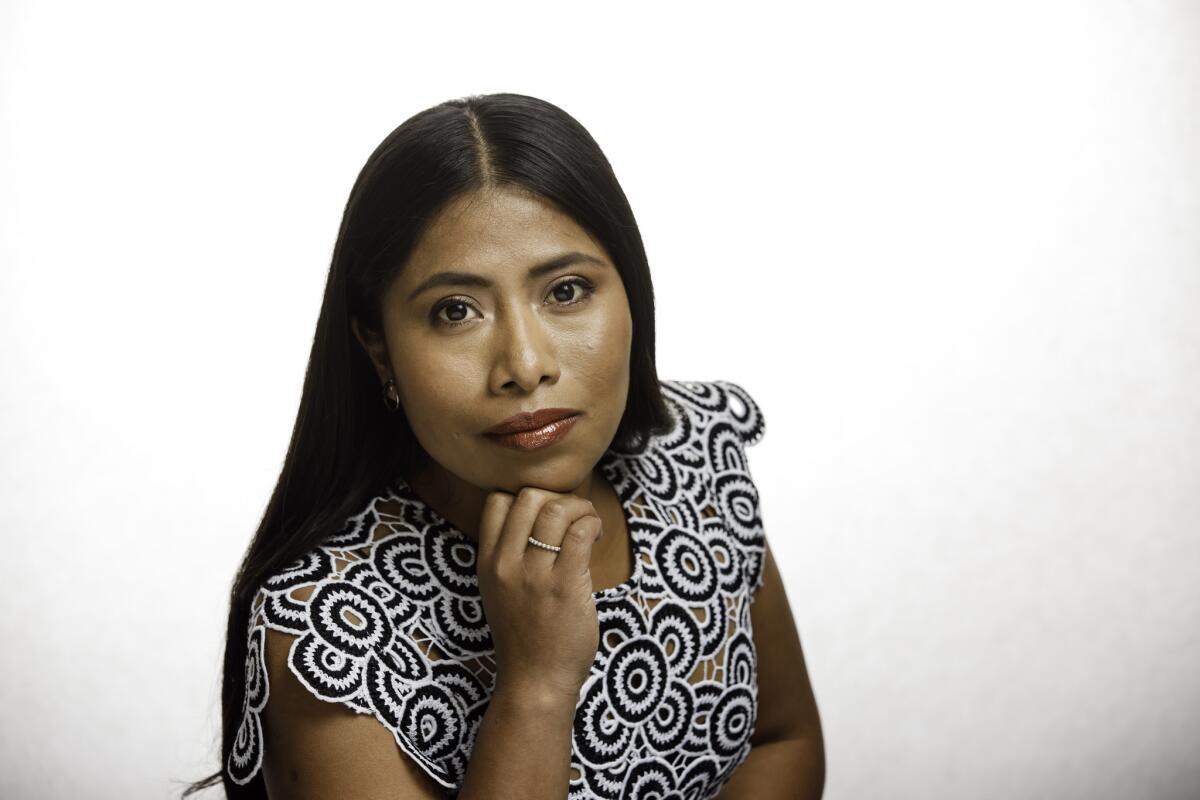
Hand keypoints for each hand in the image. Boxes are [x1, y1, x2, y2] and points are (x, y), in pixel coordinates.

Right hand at [474, 487, 603, 703]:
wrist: (534, 683)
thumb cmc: (524, 638)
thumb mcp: (499, 591)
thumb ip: (509, 556)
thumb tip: (541, 516)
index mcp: (487, 563)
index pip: (498, 502)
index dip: (527, 498)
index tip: (546, 514)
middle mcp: (506, 565)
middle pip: (528, 497)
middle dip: (557, 497)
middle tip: (573, 516)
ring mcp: (535, 575)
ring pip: (557, 508)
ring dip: (581, 508)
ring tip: (589, 525)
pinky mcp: (566, 586)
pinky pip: (580, 532)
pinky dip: (593, 523)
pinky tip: (596, 536)